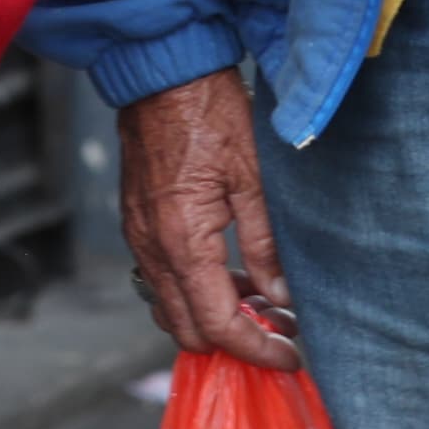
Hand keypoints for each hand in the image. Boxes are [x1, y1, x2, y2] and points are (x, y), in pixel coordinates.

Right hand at [116, 72, 301, 369]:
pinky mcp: (137, 223)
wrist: (163, 71)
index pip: (218, 325)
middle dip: (234, 343)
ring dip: (213, 319)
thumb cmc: (211, 112)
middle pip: (187, 331)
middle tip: (280, 331)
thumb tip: (282, 297)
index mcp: (184, 242)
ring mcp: (140, 237)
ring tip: (261, 303)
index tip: (291, 357)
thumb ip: (266, 244)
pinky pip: (161, 279)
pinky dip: (195, 292)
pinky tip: (231, 275)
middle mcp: (153, 248)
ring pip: (171, 309)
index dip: (257, 350)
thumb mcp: (254, 177)